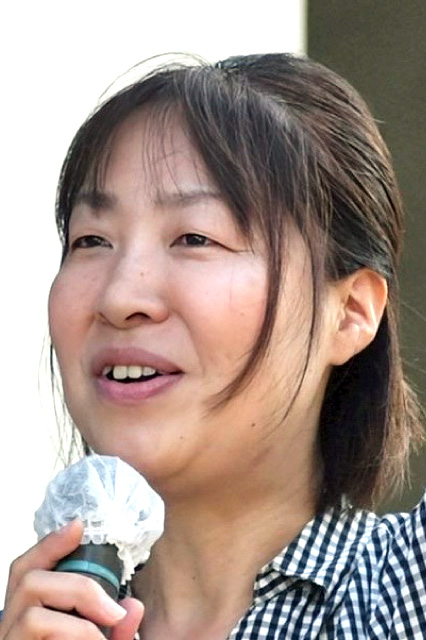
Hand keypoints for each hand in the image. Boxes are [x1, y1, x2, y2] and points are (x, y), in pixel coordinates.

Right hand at [0, 520, 143, 638]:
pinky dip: (73, 635)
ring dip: (74, 616)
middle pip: (27, 577)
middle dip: (77, 585)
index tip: (79, 526)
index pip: (27, 566)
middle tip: (113, 609)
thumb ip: (115, 631)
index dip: (50, 543)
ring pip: (31, 608)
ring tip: (102, 633)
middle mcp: (9, 623)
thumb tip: (134, 606)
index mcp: (27, 612)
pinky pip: (36, 631)